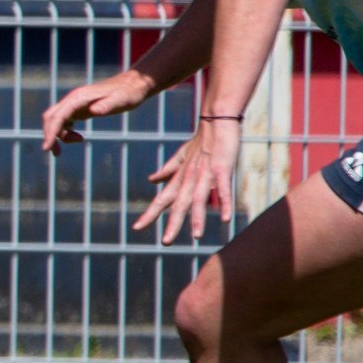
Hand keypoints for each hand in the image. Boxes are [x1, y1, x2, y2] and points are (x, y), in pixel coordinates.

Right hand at [41, 70, 156, 155]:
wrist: (133, 85)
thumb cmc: (128, 93)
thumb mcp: (120, 100)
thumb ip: (107, 105)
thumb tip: (94, 111)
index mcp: (78, 98)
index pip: (58, 117)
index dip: (50, 133)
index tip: (46, 148)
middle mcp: (73, 100)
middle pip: (51, 118)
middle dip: (50, 135)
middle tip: (56, 153)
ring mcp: (75, 104)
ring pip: (56, 120)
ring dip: (59, 135)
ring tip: (78, 141)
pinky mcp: (79, 109)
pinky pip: (64, 121)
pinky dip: (65, 132)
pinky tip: (78, 138)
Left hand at [134, 118, 240, 244]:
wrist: (216, 120)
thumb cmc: (200, 141)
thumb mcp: (181, 157)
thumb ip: (167, 170)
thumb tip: (151, 180)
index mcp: (180, 177)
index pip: (162, 199)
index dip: (150, 213)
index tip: (136, 228)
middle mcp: (189, 178)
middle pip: (179, 204)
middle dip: (173, 223)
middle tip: (166, 242)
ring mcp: (205, 174)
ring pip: (199, 199)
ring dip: (198, 218)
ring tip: (196, 236)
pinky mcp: (222, 168)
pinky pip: (223, 188)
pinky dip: (224, 203)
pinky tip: (225, 218)